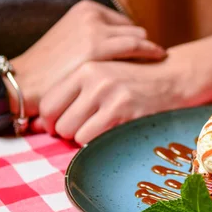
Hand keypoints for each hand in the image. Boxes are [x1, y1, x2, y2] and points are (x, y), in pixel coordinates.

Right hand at [11, 0, 165, 115]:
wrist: (23, 82)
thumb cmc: (47, 70)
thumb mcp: (71, 42)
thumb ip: (92, 40)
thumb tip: (116, 51)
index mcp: (85, 10)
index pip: (124, 24)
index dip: (135, 40)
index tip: (146, 53)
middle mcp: (91, 15)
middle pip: (134, 30)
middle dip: (144, 46)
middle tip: (158, 61)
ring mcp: (95, 30)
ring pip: (138, 39)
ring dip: (151, 52)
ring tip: (161, 66)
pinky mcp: (98, 48)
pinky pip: (137, 49)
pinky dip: (149, 56)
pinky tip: (158, 68)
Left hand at [34, 59, 187, 144]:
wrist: (175, 77)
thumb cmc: (135, 80)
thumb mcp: (103, 75)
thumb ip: (73, 94)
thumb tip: (37, 124)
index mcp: (86, 68)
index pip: (48, 104)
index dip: (50, 122)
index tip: (60, 127)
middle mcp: (95, 80)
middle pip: (60, 124)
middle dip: (70, 133)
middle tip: (87, 129)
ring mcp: (112, 97)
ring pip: (76, 135)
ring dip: (86, 140)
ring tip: (103, 129)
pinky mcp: (127, 114)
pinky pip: (96, 141)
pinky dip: (101, 144)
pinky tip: (116, 132)